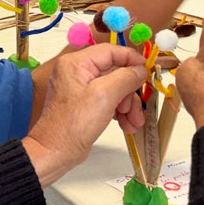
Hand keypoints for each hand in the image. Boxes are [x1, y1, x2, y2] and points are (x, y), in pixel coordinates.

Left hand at [23, 44, 146, 186]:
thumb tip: (141, 69)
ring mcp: (81, 89)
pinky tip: (127, 126)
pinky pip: (108, 101)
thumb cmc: (75, 124)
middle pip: (115, 72)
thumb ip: (126, 77)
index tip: (148, 71)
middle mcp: (77, 72)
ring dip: (128, 106)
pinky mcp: (85, 104)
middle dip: (130, 92)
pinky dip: (119, 112)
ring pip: (114, 88)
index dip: (131, 59)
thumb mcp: (104, 96)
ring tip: (134, 123)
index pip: (110, 51)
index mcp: (76, 63)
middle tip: (138, 110)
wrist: (55, 153)